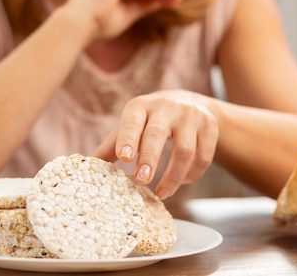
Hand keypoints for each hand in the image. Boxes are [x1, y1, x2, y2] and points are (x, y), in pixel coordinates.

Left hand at [92, 90, 218, 198]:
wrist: (192, 103)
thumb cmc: (152, 119)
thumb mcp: (132, 124)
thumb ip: (113, 144)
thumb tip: (86, 166)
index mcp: (142, 106)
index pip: (132, 121)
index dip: (128, 138)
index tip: (123, 157)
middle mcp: (167, 107)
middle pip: (158, 133)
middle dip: (150, 158)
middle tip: (142, 180)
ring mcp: (192, 116)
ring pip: (185, 149)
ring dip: (174, 175)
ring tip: (162, 193)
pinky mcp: (210, 127)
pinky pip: (204, 156)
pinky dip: (192, 174)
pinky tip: (182, 182)